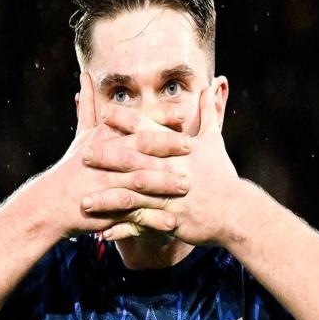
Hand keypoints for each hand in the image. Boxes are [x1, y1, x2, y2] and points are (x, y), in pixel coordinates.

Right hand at [30, 72, 191, 238]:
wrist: (51, 203)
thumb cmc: (72, 166)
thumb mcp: (81, 135)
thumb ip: (88, 106)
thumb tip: (85, 77)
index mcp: (104, 137)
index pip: (135, 122)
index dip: (159, 118)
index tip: (183, 114)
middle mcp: (105, 157)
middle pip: (139, 147)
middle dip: (166, 145)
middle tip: (192, 146)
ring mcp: (106, 183)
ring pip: (139, 180)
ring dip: (164, 184)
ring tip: (187, 186)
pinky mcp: (107, 209)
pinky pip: (133, 213)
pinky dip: (152, 219)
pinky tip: (172, 222)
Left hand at [82, 80, 241, 245]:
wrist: (235, 210)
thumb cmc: (221, 173)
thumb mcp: (214, 140)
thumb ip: (208, 112)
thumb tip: (212, 85)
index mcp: (176, 150)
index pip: (148, 130)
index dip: (125, 120)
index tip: (104, 113)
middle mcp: (169, 170)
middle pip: (133, 160)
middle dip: (106, 157)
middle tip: (83, 155)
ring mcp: (168, 196)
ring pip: (131, 196)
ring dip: (106, 199)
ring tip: (83, 201)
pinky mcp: (169, 219)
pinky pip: (141, 225)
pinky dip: (122, 229)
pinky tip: (103, 234)